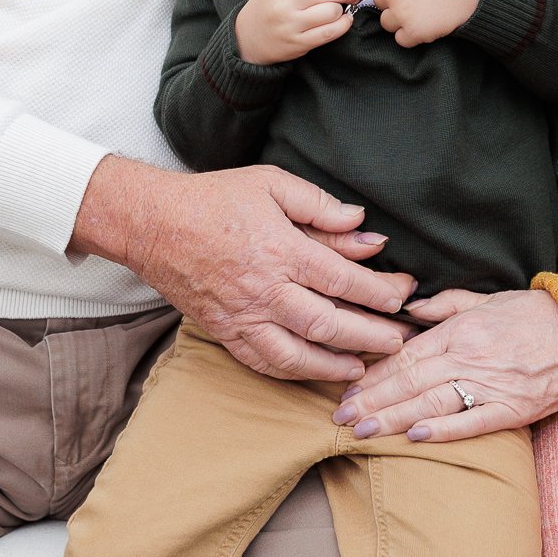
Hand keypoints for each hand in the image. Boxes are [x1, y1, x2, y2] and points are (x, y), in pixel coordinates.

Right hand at [71, 155, 414, 381]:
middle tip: (400, 341)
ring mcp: (243, 316)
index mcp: (280, 249)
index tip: (404, 295)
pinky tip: (315, 371)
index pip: (343, 279)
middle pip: (329, 323)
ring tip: (365, 367)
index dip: (379, 291)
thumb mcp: (271, 185)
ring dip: (336, 364)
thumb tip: (363, 225)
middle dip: (370, 335)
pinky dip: (294, 371)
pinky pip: (264, 361)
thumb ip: (319, 206)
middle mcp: (264, 289)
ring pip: (298, 353)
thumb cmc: (215, 199)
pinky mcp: (225, 332)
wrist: (153, 224)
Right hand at [235, 0, 359, 64]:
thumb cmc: (269, 7)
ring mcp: (291, 24)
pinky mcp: (298, 43)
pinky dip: (343, 25)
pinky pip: (329, 32)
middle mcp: (285, 2)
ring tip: (343, 8)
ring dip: (343, 9)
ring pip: (331, 11)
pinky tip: (344, 21)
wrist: (247, 37)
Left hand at [331, 288, 557, 438]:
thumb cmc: (534, 316)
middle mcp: (470, 357)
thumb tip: (408, 308)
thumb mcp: (486, 298)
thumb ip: (444, 305)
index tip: (347, 390)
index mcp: (460, 330)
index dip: (373, 375)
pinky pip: (473, 422)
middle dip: (371, 402)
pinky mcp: (514, 409)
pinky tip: (416, 437)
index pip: (405, 355)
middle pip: (409, 382)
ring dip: (393, 418)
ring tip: (363, 432)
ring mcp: (492, 385)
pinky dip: (444, 429)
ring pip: (432, 403)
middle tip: (340, 417)